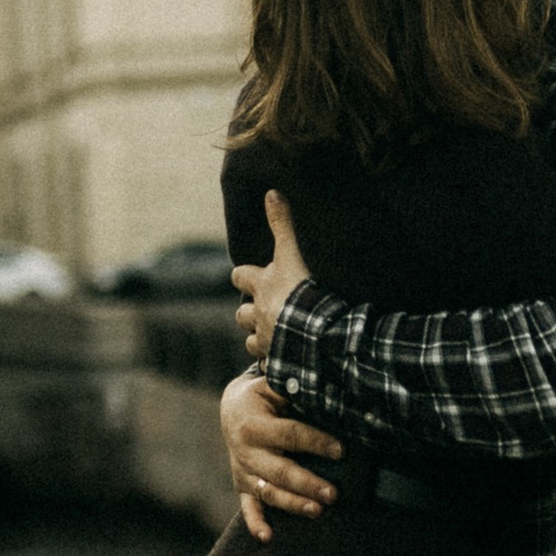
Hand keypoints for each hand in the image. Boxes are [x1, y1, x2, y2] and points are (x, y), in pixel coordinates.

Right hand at [218, 364, 341, 543]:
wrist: (231, 410)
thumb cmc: (263, 397)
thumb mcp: (272, 385)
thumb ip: (292, 385)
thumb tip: (323, 384)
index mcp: (254, 425)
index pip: (291, 435)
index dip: (316, 442)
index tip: (341, 450)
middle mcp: (246, 451)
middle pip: (280, 471)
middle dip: (308, 483)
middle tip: (333, 493)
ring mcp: (243, 472)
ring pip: (269, 492)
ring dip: (293, 504)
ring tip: (318, 510)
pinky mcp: (242, 486)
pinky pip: (248, 508)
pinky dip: (256, 523)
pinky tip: (268, 537)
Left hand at [231, 190, 310, 365]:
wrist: (316, 334)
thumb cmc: (302, 291)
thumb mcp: (293, 252)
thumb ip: (283, 223)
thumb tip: (271, 191)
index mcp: (262, 286)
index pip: (239, 276)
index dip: (244, 276)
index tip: (251, 277)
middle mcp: (258, 314)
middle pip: (241, 313)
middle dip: (249, 312)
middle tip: (266, 309)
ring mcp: (266, 341)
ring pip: (250, 341)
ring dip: (259, 337)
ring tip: (274, 335)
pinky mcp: (276, 362)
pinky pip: (268, 363)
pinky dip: (273, 361)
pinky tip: (284, 360)